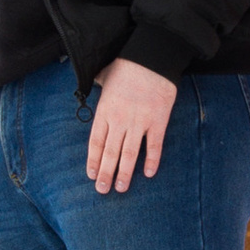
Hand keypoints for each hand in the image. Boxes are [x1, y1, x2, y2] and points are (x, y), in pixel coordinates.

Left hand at [86, 57, 175, 193]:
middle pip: (110, 152)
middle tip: (102, 190)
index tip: (92, 175)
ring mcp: (139, 122)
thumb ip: (98, 84)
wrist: (151, 58)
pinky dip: (152, 160)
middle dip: (105, 173)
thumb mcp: (104, 76)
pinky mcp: (158, 121)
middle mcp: (120, 120)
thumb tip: (92, 81)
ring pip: (129, 154)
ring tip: (121, 188)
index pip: (96, 142)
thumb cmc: (126, 66)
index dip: (93, 160)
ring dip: (125, 173)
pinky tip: (148, 173)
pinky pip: (154, 145)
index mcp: (105, 111)